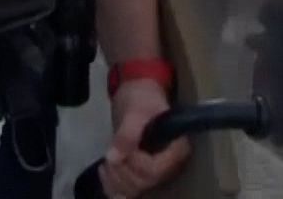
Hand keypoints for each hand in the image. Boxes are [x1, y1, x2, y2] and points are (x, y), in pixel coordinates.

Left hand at [99, 79, 187, 197]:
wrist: (138, 93)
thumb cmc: (142, 98)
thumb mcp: (135, 111)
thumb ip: (127, 134)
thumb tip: (113, 158)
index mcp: (176, 149)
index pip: (155, 171)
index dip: (136, 164)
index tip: (123, 148)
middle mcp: (170, 165)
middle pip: (144, 183)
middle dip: (122, 172)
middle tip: (109, 156)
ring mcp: (157, 171)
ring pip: (135, 190)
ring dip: (116, 180)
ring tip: (106, 162)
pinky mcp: (143, 174)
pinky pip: (128, 191)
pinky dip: (112, 186)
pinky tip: (105, 171)